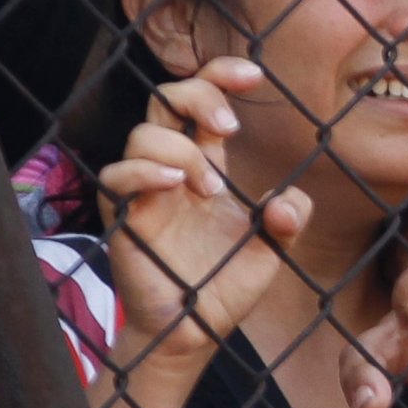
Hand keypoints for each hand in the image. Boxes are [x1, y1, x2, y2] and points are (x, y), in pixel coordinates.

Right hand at [98, 57, 310, 371]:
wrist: (194, 333)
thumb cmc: (225, 285)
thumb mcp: (273, 250)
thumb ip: (290, 220)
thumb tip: (288, 200)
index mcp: (206, 165)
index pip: (203, 100)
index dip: (222, 76)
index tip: (255, 74)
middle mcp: (171, 169)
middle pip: (166, 99)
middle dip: (199, 96)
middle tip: (230, 127)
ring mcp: (143, 192)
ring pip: (143, 133)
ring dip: (183, 150)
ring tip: (210, 190)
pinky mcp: (122, 218)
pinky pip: (116, 176)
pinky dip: (145, 171)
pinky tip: (174, 185)